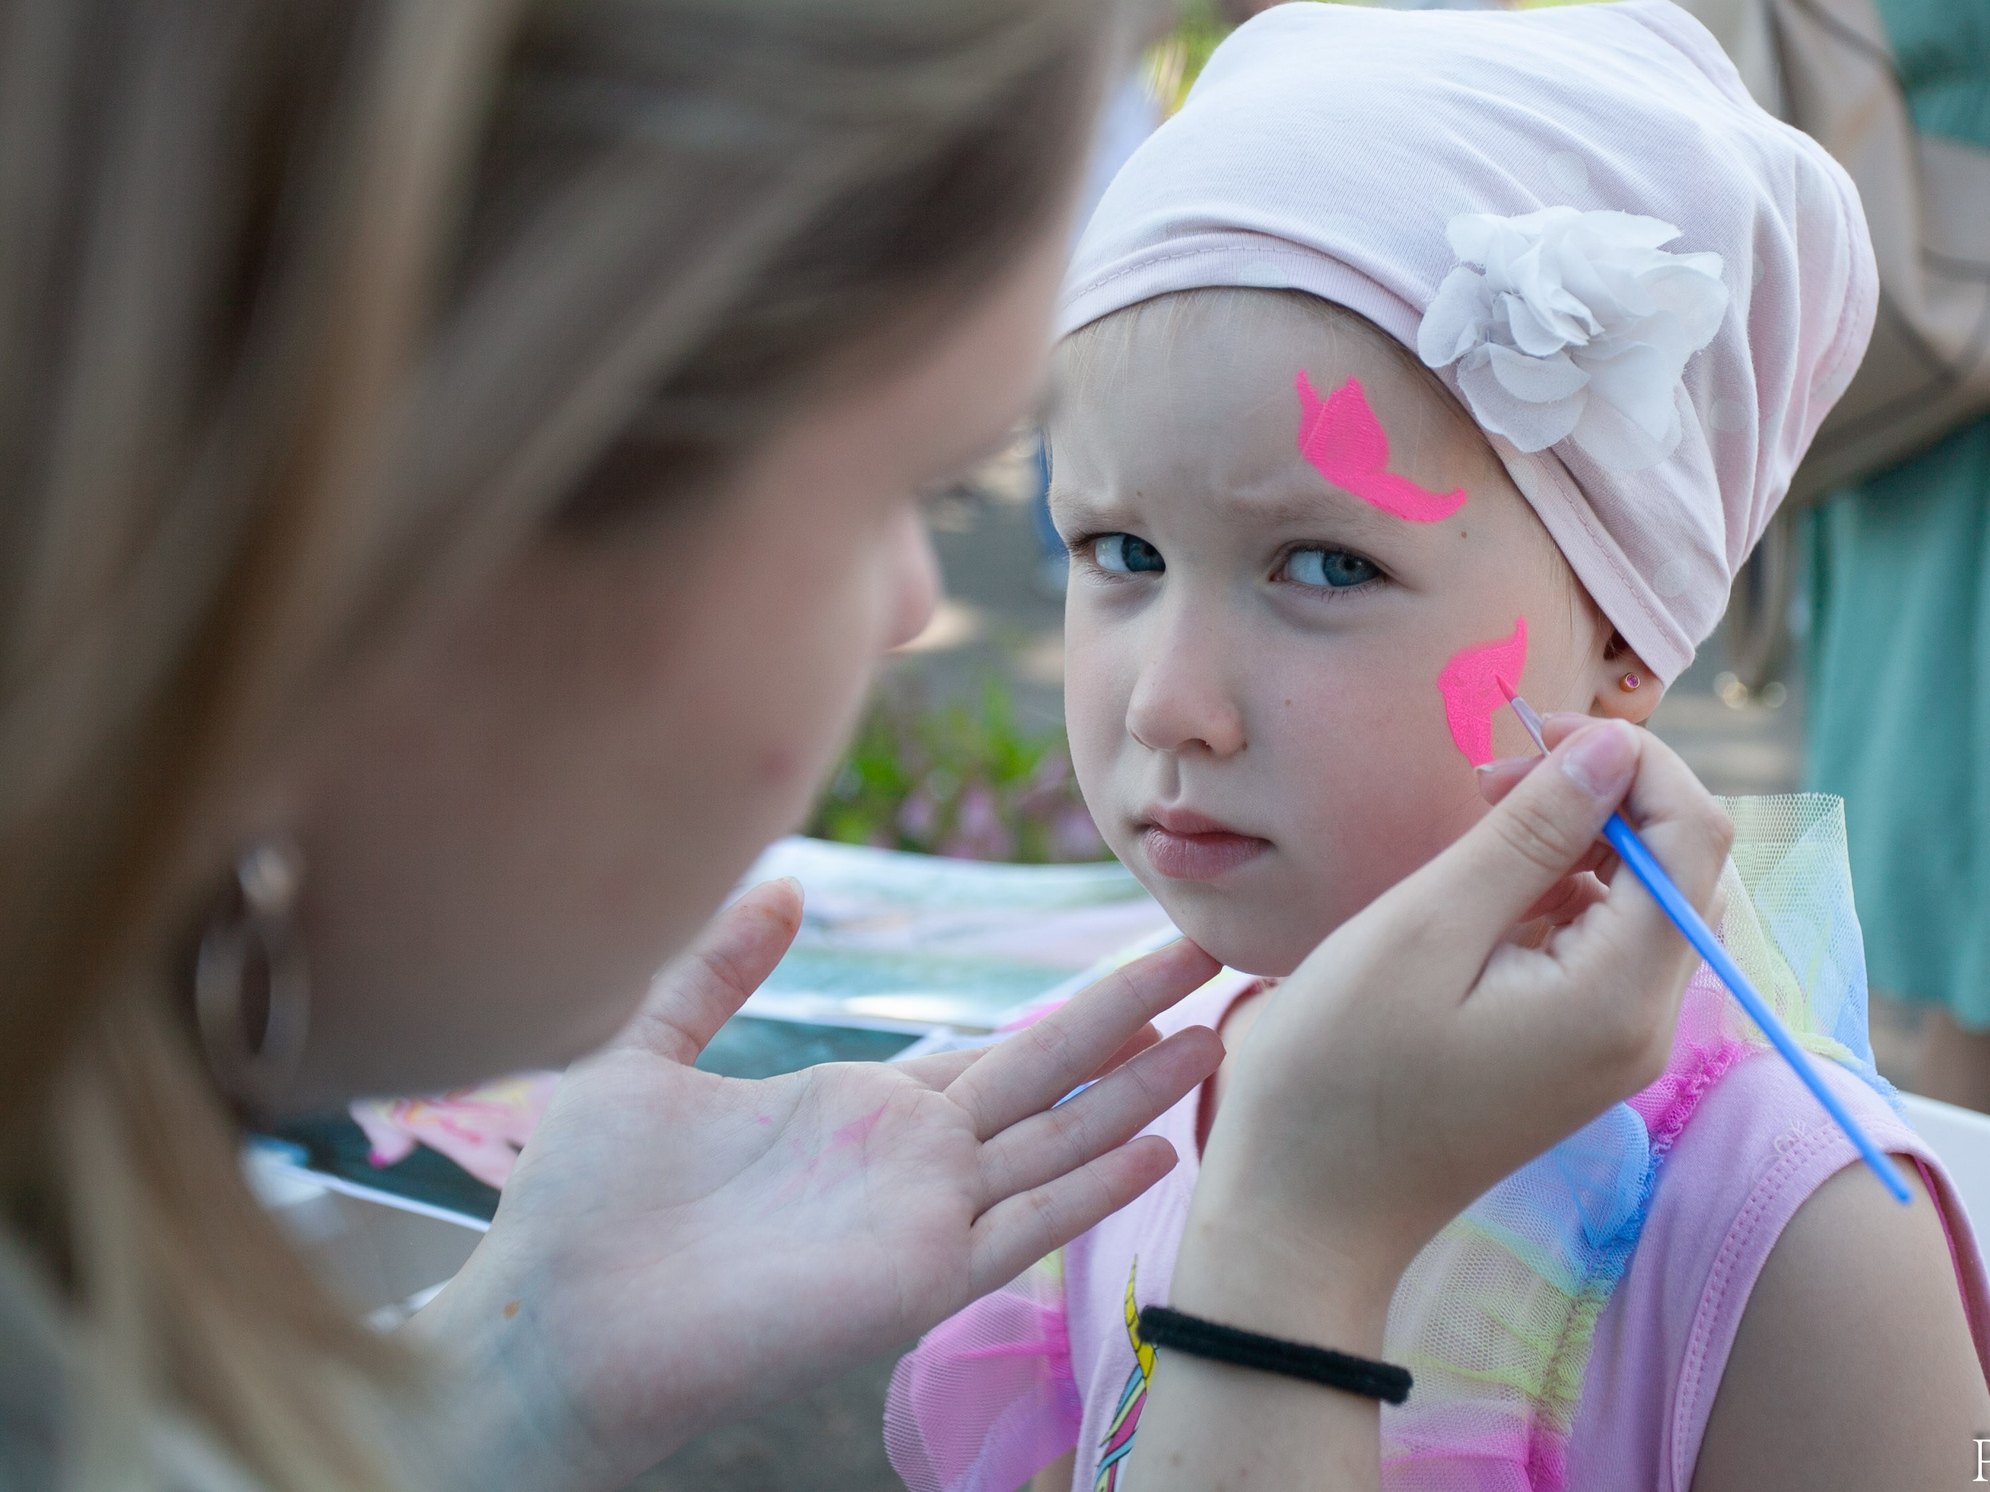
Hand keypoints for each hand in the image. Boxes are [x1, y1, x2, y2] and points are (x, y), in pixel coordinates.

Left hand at [406, 881, 1222, 1491]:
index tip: (1148, 952)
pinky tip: (1158, 1147)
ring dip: (1137, 1087)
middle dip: (1131, 1009)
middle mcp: (909, 1160)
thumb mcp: (644, 1052)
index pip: (995, 1047)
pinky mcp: (914, 1277)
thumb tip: (785, 886)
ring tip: (1217, 1028)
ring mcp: (920, 1218)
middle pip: (1050, 1073)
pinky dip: (1092, 1188)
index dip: (1073, 1002)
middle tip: (1214, 947)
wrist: (551, 1323)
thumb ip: (715, 969)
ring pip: (1057, 1138)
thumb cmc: (583, 1207)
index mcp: (860, 1109)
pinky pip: (1023, 1224)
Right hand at [1130, 719, 1728, 1489]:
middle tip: (1488, 781)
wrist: (1304, 1215)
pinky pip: (1602, 944)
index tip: (1532, 740)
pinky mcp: (1579, 1051)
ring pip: (1642, 899)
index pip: (1695, 835)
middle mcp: (1644, 1023)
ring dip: (1575, 841)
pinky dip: (1556, 893)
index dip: (1633, 761)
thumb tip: (1618, 746)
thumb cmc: (1341, 1072)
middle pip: (1681, 865)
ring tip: (1471, 831)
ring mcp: (1615, 1044)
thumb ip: (1532, 831)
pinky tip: (1477, 897)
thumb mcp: (1429, 926)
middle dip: (1603, 796)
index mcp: (1620, 995)